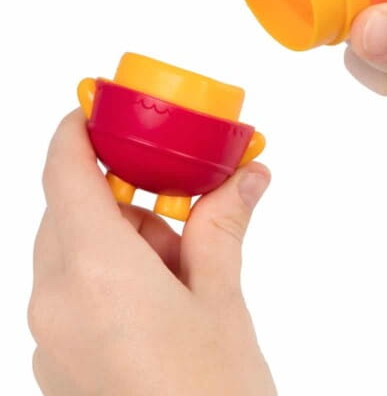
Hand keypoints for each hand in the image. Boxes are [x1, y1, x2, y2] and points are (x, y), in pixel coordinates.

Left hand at [28, 111, 276, 395]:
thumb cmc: (214, 395)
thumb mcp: (223, 298)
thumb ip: (223, 225)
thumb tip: (249, 174)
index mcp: (94, 274)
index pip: (65, 175)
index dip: (75, 132)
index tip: (94, 107)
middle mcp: (55, 303)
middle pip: (74, 214)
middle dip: (126, 198)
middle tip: (181, 205)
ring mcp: (50, 339)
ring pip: (75, 255)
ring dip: (126, 242)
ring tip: (186, 272)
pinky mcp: (59, 363)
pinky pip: (74, 292)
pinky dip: (112, 276)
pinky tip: (164, 303)